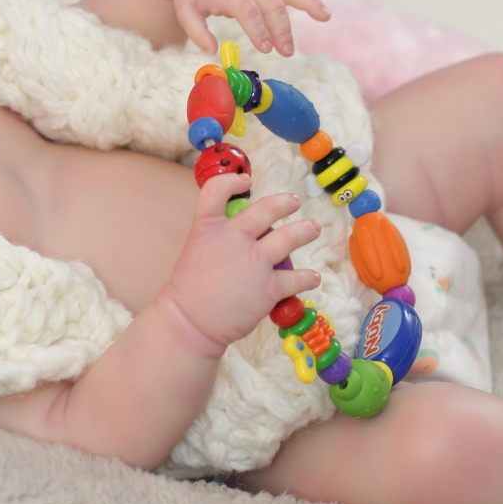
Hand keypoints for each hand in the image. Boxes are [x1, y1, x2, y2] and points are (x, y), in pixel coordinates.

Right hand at [158, 174, 321, 354]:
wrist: (190, 322)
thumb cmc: (190, 290)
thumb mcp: (196, 249)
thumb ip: (217, 236)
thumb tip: (242, 232)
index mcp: (209, 227)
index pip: (217, 190)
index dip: (232, 181)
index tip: (245, 181)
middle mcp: (234, 238)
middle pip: (266, 209)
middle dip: (284, 203)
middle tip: (293, 202)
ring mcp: (254, 262)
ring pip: (290, 237)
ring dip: (305, 230)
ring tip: (313, 228)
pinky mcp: (269, 287)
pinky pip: (297, 278)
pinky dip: (307, 277)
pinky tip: (312, 277)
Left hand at [164, 0, 333, 56]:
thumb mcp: (184, 7)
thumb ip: (195, 30)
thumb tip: (211, 51)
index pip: (248, 9)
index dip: (258, 28)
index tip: (266, 48)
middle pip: (272, 3)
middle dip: (281, 28)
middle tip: (286, 52)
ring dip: (308, 2)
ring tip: (325, 16)